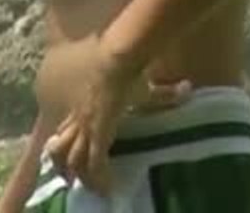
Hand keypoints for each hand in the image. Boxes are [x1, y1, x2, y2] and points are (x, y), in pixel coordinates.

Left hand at [44, 37, 190, 194]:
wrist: (118, 62)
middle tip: (72, 177)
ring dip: (78, 173)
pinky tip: (106, 187)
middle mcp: (80, 119)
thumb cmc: (128, 70)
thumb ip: (164, 93)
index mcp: (84, 109)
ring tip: (87, 184)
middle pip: (61, 146)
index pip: (67, 129)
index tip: (70, 153)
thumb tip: (187, 88)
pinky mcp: (99, 134)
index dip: (65, 142)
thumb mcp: (144, 86)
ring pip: (72, 158)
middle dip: (64, 164)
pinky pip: (95, 163)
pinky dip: (99, 177)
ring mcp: (87, 127)